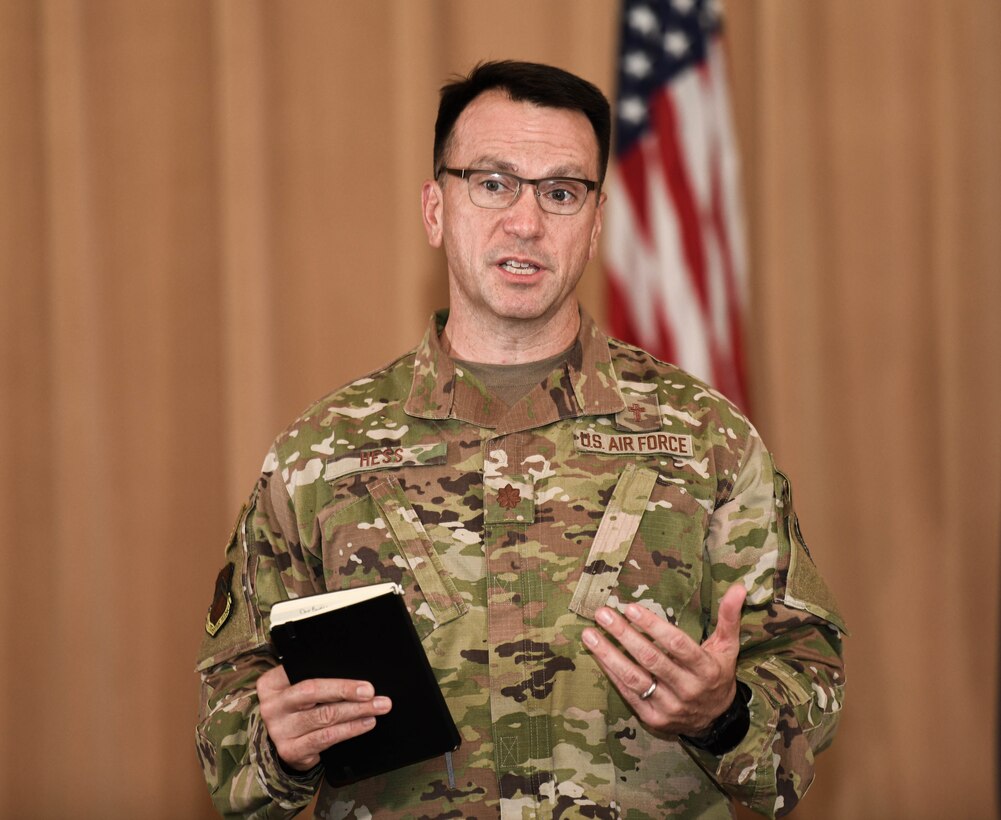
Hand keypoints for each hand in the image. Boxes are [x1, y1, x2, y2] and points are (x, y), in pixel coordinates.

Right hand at [256, 665, 391, 771]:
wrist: (284, 740)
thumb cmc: (298, 706)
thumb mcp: (298, 687)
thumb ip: (317, 677)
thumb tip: (355, 675)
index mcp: (272, 683)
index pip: (306, 674)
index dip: (338, 681)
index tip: (365, 684)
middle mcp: (272, 706)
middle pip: (313, 693)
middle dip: (347, 692)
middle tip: (372, 693)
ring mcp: (279, 730)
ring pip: (324, 717)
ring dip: (355, 712)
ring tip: (377, 708)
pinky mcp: (290, 750)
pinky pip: (325, 738)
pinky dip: (349, 730)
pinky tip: (365, 723)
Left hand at [581, 584, 745, 736]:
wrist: (715, 721)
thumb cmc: (717, 674)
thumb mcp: (727, 647)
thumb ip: (729, 616)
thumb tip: (739, 586)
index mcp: (706, 670)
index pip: (676, 645)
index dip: (653, 626)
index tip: (630, 608)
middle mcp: (688, 690)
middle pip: (651, 660)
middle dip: (624, 635)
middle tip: (603, 614)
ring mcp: (670, 707)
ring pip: (635, 679)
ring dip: (609, 654)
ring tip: (590, 633)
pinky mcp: (653, 719)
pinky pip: (628, 694)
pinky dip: (611, 673)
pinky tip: (597, 655)